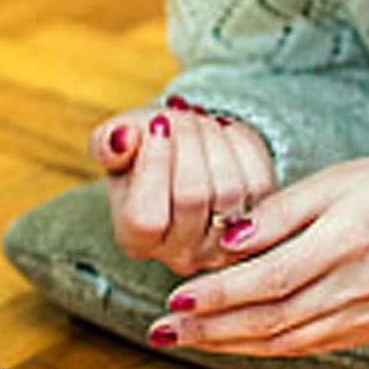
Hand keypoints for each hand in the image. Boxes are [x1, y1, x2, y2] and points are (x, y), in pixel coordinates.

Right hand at [90, 98, 275, 275]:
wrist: (182, 159)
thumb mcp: (113, 145)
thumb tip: (124, 139)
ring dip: (214, 140)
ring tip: (196, 120)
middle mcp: (179, 254)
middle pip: (192, 197)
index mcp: (134, 239)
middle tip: (176, 115)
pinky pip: (258, 181)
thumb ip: (107, 144)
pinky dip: (240, 146)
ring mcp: (224, 245)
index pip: (146, 216)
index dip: (154, 167)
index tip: (156, 125)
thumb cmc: (141, 153)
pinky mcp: (262, 226)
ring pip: (229, 189)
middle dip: (186, 143)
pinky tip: (221, 131)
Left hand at [146, 155, 368, 354]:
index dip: (221, 294)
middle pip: (272, 318)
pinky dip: (264, 347)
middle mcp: (357, 286)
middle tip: (162, 331)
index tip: (175, 298)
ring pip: (287, 340)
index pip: (271, 279)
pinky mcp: (368, 326)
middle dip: (210, 329)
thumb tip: (227, 240)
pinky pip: (308, 345)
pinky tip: (229, 343)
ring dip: (229, 344)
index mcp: (345, 244)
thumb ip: (276, 213)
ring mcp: (366, 312)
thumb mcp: (330, 184)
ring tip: (183, 339)